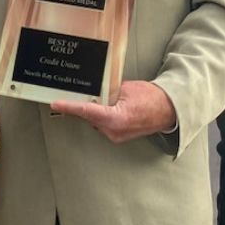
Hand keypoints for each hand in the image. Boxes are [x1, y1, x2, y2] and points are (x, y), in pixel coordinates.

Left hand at [50, 80, 175, 142]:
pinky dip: (105, 115)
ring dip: (99, 109)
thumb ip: (105, 91)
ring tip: (116, 100)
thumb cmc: (151, 98)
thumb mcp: (125, 89)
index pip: (86, 110)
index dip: (69, 106)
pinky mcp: (118, 136)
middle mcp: (114, 131)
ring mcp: (116, 136)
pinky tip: (115, 107)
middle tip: (99, 92)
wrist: (168, 110)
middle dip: (90, 103)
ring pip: (96, 120)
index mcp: (115, 118)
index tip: (56, 103)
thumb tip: (92, 91)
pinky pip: (104, 124)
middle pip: (89, 115)